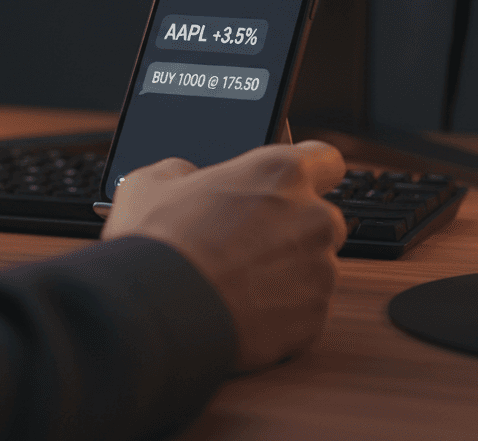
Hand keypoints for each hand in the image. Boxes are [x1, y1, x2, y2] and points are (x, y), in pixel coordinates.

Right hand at [101, 141, 346, 371]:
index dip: (310, 172)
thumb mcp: (151, 183)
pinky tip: (241, 312)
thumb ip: (185, 172)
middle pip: (321, 220)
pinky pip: (305, 311)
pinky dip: (281, 313)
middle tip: (247, 244)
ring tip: (236, 285)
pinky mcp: (314, 319)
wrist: (157, 313)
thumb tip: (186, 178)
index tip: (292, 186)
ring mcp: (319, 272)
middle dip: (293, 231)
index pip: (326, 159)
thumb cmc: (157, 243)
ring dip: (287, 274)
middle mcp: (313, 218)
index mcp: (281, 173)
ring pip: (314, 269)